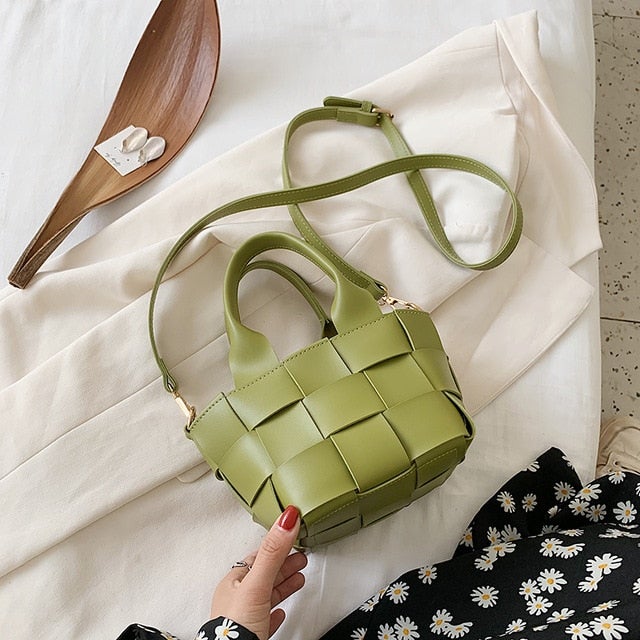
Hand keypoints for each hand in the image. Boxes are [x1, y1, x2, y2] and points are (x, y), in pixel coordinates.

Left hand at [210, 506, 306, 639]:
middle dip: (284, 565)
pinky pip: (265, 620)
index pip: (258, 557)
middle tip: (301, 557)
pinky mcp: (252, 636)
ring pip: (267, 595)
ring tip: (298, 579)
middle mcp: (237, 599)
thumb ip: (272, 553)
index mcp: (234, 582)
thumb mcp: (257, 583)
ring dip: (284, 586)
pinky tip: (280, 614)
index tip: (292, 538)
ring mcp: (244, 618)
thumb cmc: (234, 629)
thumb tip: (286, 520)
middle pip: (265, 575)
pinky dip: (275, 613)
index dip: (277, 548)